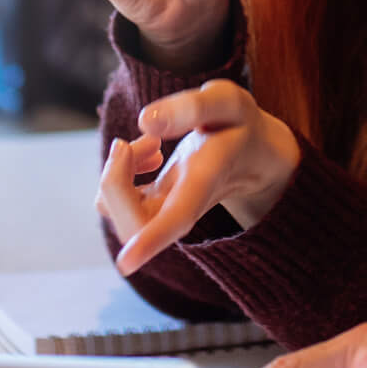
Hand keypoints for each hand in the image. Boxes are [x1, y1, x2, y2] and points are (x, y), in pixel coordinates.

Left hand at [97, 81, 300, 273]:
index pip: (178, 218)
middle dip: (114, 180)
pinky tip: (147, 154)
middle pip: (133, 224)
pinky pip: (113, 200)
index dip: (151, 240)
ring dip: (116, 171)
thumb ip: (192, 108)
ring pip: (115, 211)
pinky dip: (117, 172)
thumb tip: (145, 121)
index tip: (126, 263)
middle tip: (132, 143)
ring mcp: (164, 212)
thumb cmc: (240, 127)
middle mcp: (183, 208)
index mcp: (205, 182)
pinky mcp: (151, 207)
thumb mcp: (227, 103)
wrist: (253, 154)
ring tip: (151, 144)